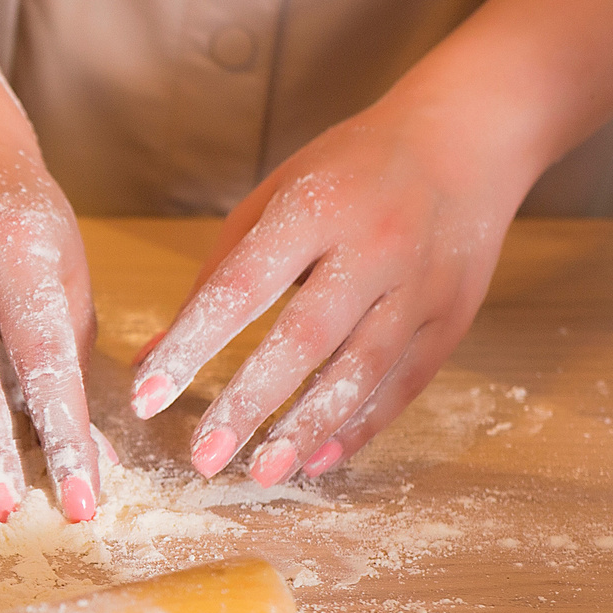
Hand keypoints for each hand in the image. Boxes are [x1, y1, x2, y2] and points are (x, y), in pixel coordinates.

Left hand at [128, 100, 522, 482]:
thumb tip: (152, 358)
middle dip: (249, 403)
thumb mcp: (274, 199)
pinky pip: (403, 383)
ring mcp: (421, 284)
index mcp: (313, 208)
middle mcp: (372, 246)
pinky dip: (359, 426)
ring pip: (361, 370)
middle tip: (202, 457)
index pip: (240, 286)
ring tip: (261, 473)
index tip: (146, 397)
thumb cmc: (348, 170)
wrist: (466, 139)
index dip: (191, 345)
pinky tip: (317, 459)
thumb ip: (216, 277)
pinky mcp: (453, 316)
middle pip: (304, 337)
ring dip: (307, 428)